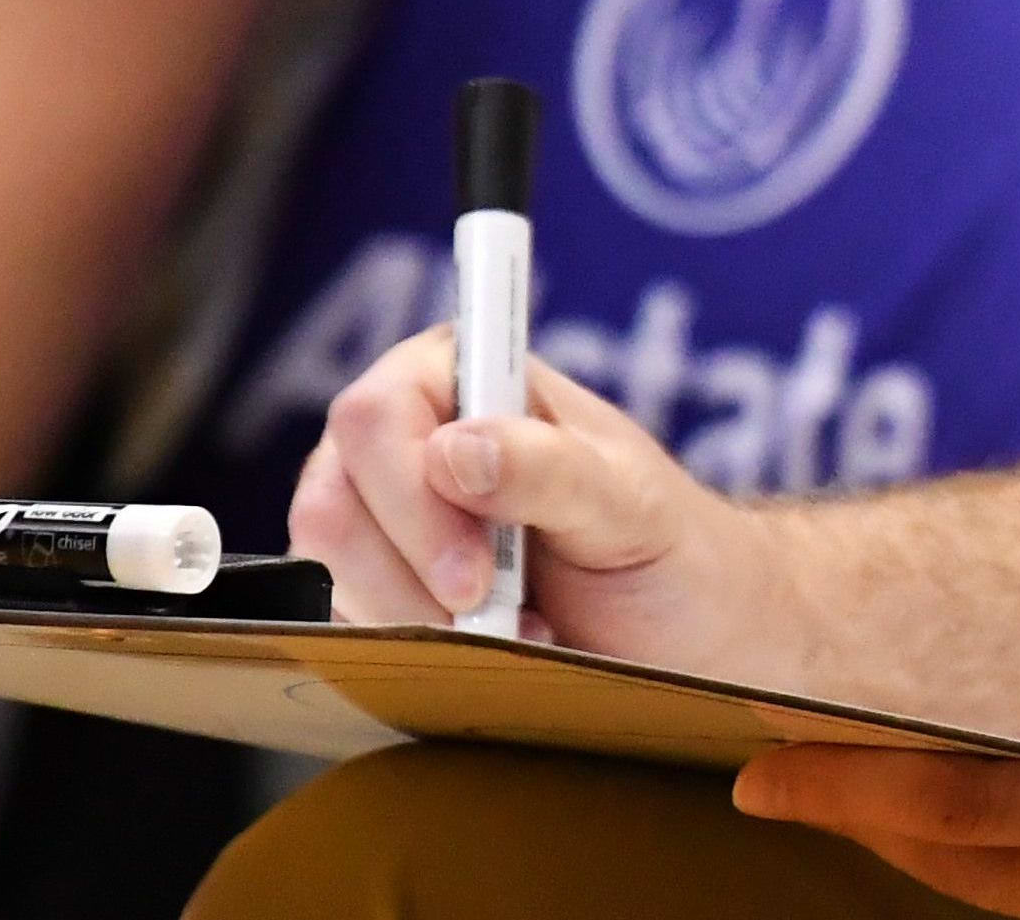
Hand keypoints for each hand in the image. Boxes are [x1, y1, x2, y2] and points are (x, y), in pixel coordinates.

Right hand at [292, 325, 784, 677]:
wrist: (692, 632)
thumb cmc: (673, 553)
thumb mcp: (633, 508)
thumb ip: (551, 469)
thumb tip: (453, 450)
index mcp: (468, 372)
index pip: (375, 414)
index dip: (409, 499)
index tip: (475, 577)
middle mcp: (411, 430)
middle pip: (334, 498)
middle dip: (413, 577)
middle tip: (501, 615)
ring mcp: (383, 509)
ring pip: (328, 567)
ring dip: (418, 619)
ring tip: (515, 626)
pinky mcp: (378, 581)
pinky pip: (345, 618)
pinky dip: (414, 647)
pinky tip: (492, 645)